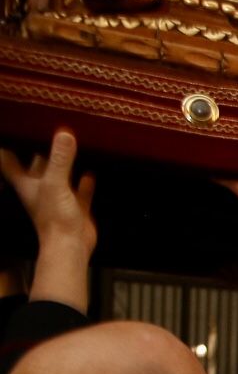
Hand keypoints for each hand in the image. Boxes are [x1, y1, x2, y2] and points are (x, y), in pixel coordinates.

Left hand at [1, 129, 95, 248]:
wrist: (71, 245)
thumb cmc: (54, 216)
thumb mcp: (55, 183)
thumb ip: (60, 159)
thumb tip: (65, 133)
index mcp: (26, 182)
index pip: (10, 160)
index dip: (9, 145)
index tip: (14, 129)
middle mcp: (40, 188)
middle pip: (36, 165)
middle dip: (41, 149)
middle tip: (49, 128)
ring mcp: (59, 197)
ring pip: (60, 175)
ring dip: (64, 163)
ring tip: (72, 143)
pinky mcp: (77, 206)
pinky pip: (81, 190)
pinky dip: (85, 181)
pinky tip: (91, 170)